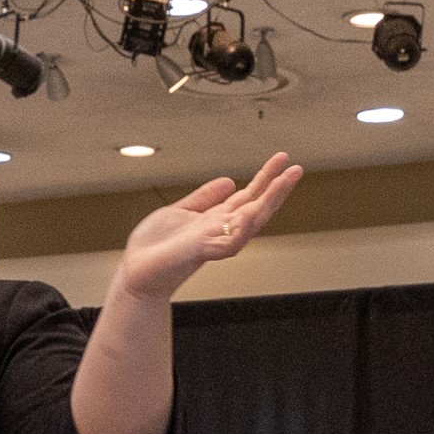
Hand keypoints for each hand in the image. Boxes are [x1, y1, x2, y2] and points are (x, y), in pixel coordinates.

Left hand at [114, 152, 305, 299]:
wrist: (137, 273)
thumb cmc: (155, 247)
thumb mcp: (181, 211)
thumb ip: (204, 198)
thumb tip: (229, 181)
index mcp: (216, 219)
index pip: (249, 196)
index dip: (266, 177)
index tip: (282, 160)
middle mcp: (220, 230)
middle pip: (257, 206)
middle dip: (277, 188)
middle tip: (296, 169)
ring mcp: (213, 241)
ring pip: (250, 221)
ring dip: (269, 202)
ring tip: (284, 182)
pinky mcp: (200, 251)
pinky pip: (227, 242)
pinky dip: (241, 230)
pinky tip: (251, 215)